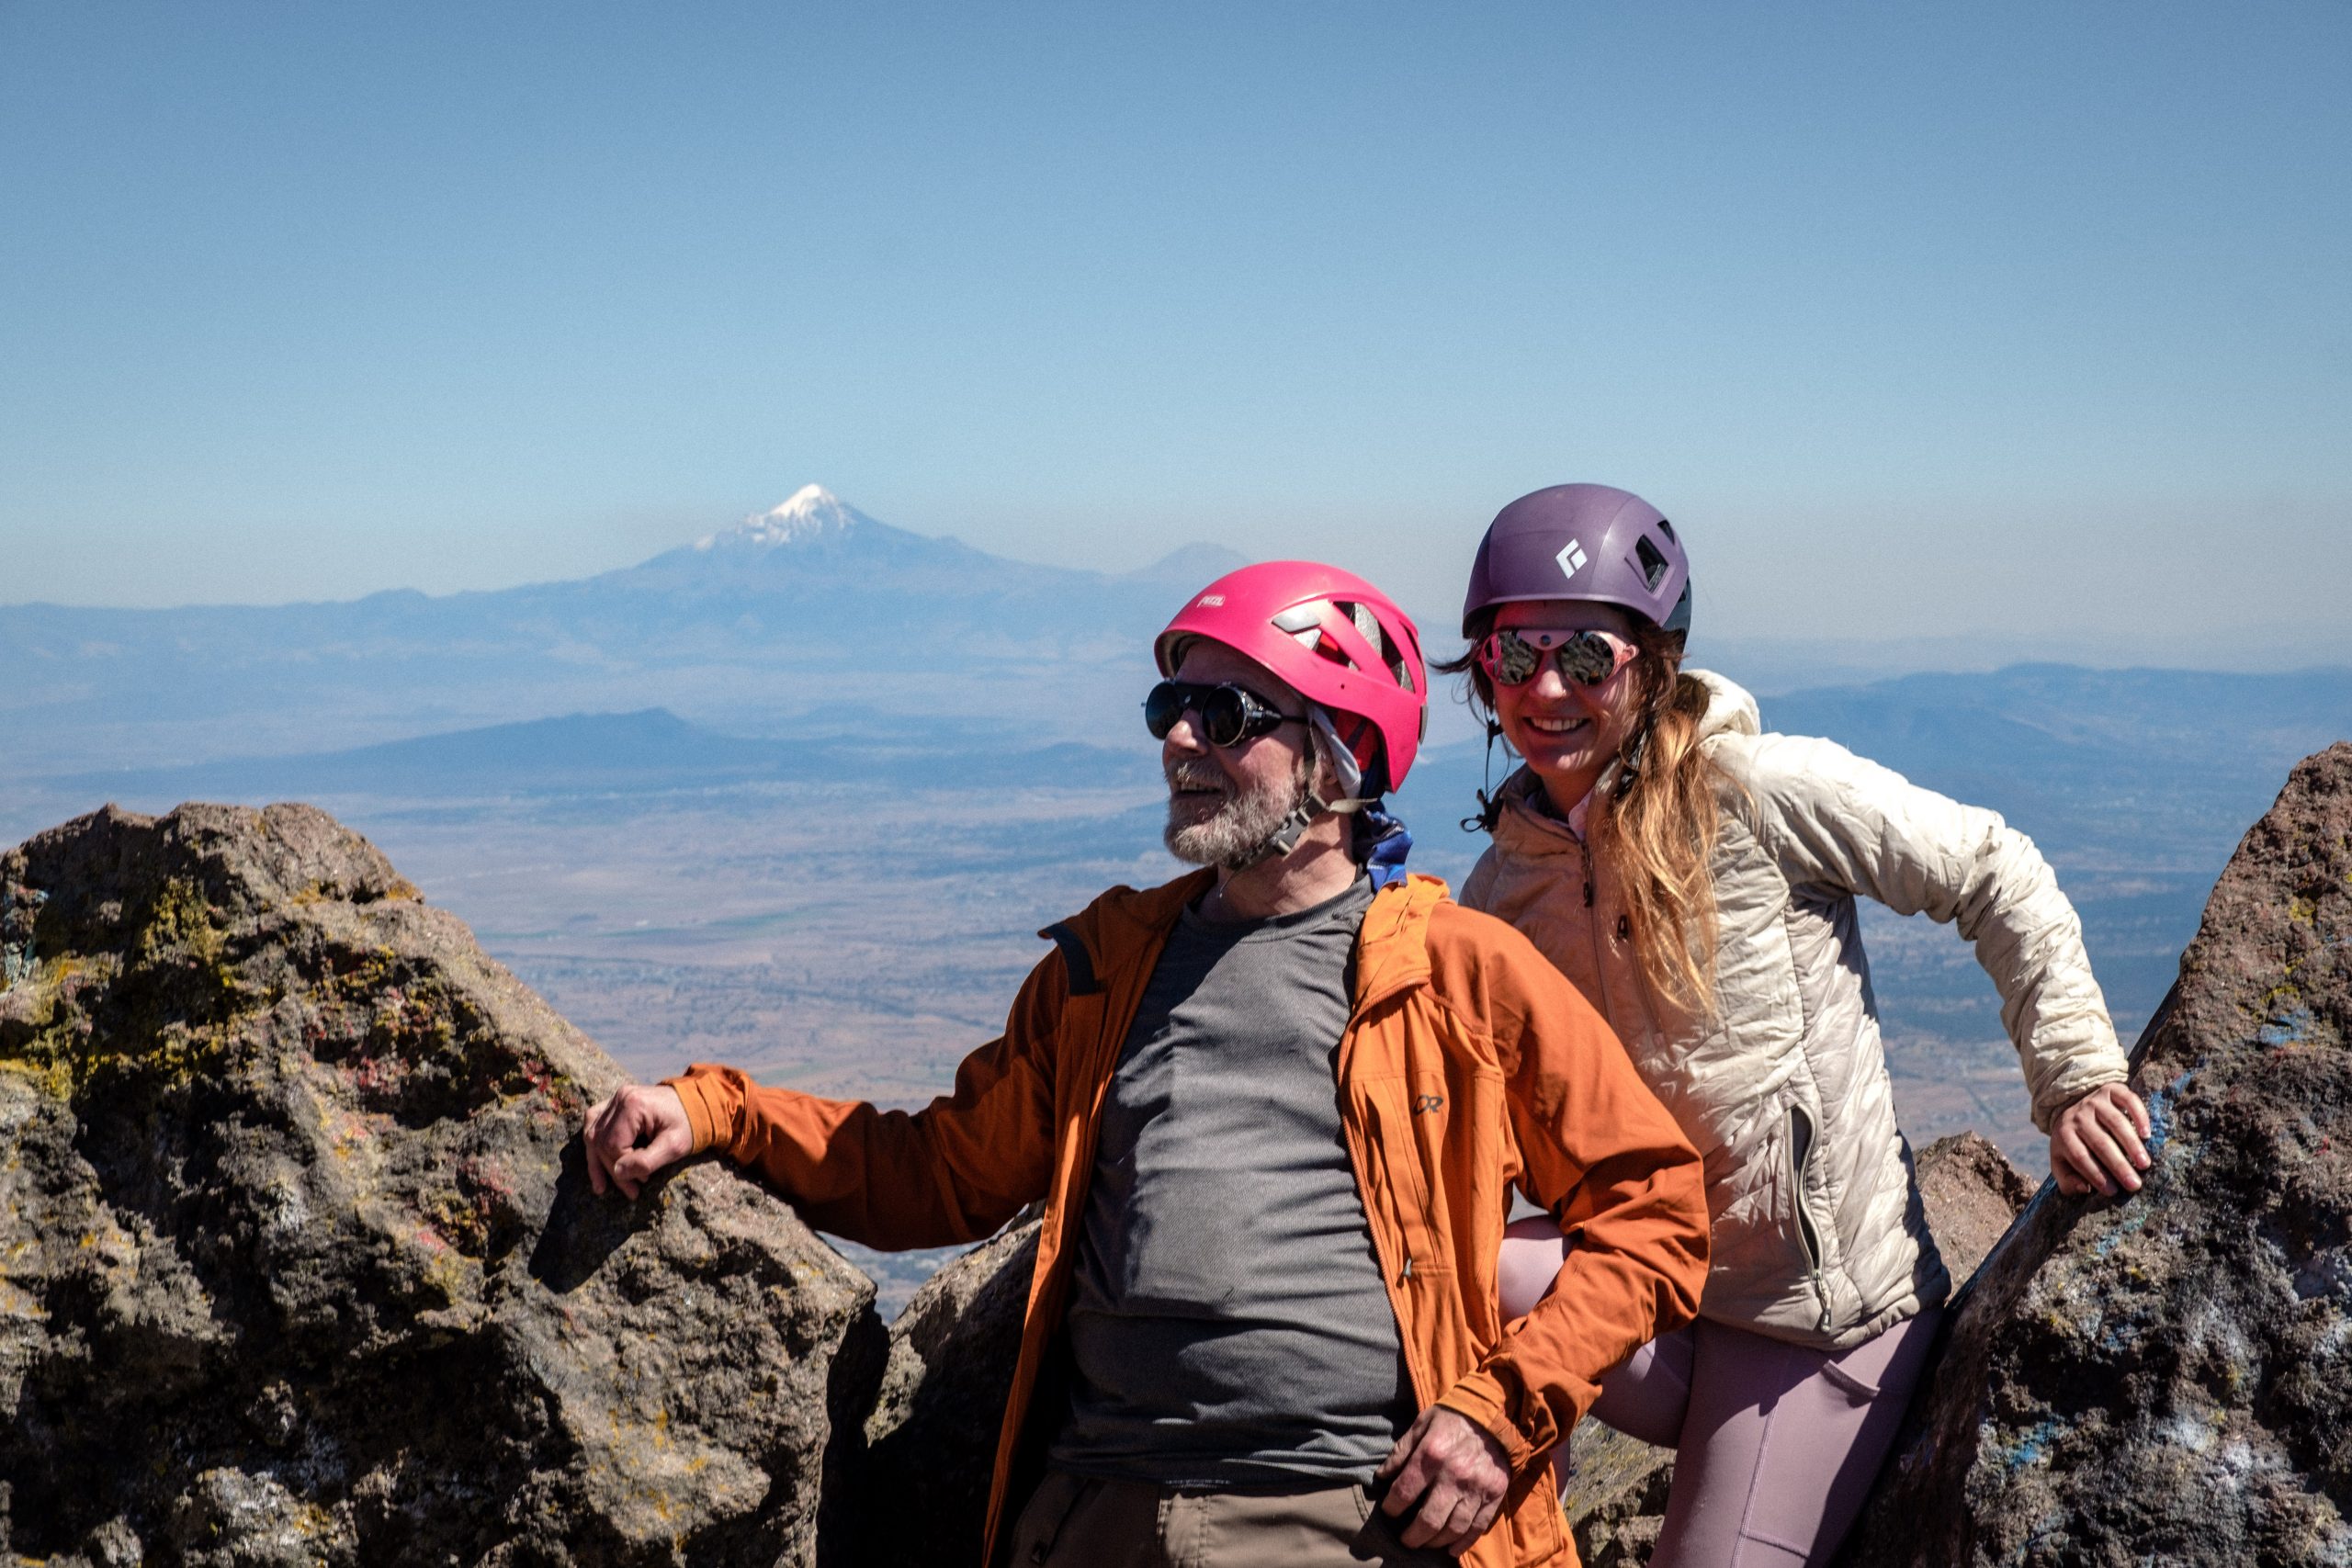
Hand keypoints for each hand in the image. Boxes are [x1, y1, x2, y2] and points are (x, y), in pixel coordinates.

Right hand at [583, 1084, 692, 1198]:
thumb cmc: (689, 1125)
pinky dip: (594, 1142)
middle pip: (601, 1141)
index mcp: (634, 1105)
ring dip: (596, 1161)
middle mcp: (621, 1098)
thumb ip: (646, 1161)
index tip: (641, 1182)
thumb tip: (618, 1173)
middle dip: (613, 1170)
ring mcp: (616, 1098)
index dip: (623, 1168)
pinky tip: (595, 1159)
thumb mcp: (674, 1147)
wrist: (698, 1104)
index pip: (613, 1145)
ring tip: (601, 1186)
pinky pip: (594, 1122)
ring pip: (593, 1133)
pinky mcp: (616, 1102)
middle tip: (631, 1191)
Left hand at [1373, 1405, 1510, 1552]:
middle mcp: (1454, 1474)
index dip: (1392, 1507)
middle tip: (1405, 1539)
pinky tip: (1451, 1550)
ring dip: (1435, 1542)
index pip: (1404, 1492)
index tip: (1389, 1511)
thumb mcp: (1421, 1425)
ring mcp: (1476, 1487)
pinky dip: (1463, 1543)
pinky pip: (1478, 1527)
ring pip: (1453, 1528)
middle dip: (1412, 1536)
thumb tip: (1381, 1477)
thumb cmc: (1450, 1419)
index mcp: (1432, 1454)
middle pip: (1429, 1519)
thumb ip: (1401, 1451)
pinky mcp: (1494, 1495)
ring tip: (1425, 1543)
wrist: (1491, 1416)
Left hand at [2050, 1081, 2151, 1197]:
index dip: (2095, 1174)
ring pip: (2115, 1122)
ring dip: (2131, 1144)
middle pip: (2099, 1142)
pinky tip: (2147, 1135)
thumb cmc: (2073, 1144)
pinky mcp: (2111, 1090)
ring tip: (2144, 1164)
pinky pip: (2127, 1099)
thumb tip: (2084, 1189)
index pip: (2079, 1156)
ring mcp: (2094, 1101)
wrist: (2074, 1107)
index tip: (2113, 1191)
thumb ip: (2067, 1180)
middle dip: (2118, 1165)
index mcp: (2063, 1135)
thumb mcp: (2062, 1163)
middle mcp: (2078, 1116)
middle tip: (2135, 1185)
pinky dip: (2138, 1115)